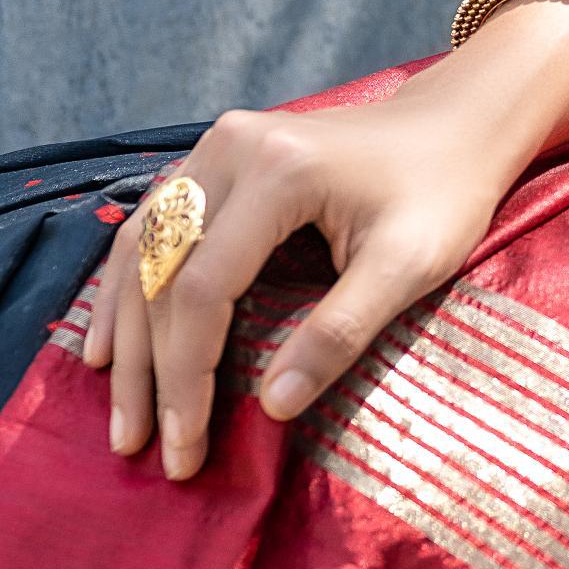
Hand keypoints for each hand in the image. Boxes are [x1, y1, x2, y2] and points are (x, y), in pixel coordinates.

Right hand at [78, 2, 568, 481]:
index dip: (187, 376)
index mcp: (279, 171)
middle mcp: (231, 148)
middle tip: (136, 444)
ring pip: (140, 248)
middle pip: (158, 272)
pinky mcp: (216, 156)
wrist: (457, 123)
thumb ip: (340, 332)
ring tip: (118, 411)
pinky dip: (127, 287)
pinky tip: (111, 341)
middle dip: (146, 369)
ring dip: (123, 333)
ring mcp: (217, 146)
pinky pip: (150, 226)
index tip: (185, 446)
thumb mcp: (410, 266)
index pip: (205, 290)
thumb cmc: (445, 193)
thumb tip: (271, 407)